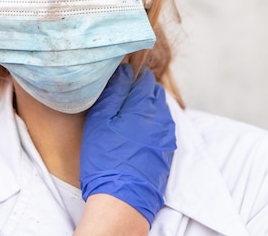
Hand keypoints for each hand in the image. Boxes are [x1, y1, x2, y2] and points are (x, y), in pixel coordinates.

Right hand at [80, 64, 175, 224]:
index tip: (118, 80)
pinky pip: (160, 128)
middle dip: (139, 90)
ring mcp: (166, 136)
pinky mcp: (166, 151)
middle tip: (119, 97)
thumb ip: (114, 91)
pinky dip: (149, 124)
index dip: (131, 75)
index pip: (145, 78)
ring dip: (145, 108)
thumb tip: (124, 70)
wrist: (121, 198)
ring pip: (158, 111)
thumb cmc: (105, 158)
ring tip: (124, 116)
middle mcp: (162, 118)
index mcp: (146, 106)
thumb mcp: (101, 119)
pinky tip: (133, 133)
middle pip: (154, 93)